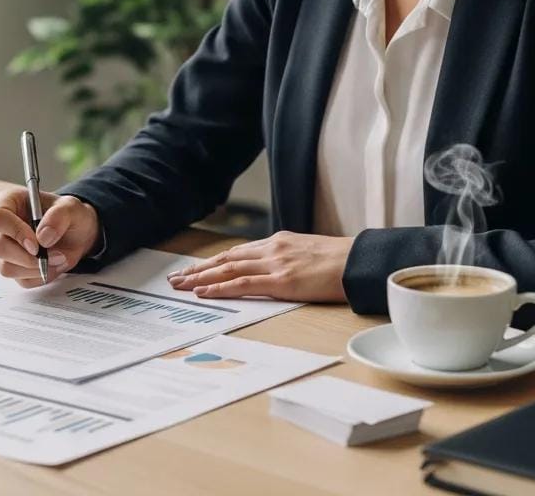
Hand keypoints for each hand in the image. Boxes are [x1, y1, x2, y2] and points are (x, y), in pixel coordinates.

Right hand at [0, 187, 100, 287]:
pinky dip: (40, 276)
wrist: (76, 234)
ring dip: (36, 268)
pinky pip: (21, 280)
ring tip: (59, 257)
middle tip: (55, 255)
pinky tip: (53, 264)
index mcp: (9, 202)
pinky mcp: (14, 267)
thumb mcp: (72, 208)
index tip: (36, 244)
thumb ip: (59, 217)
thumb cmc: (68, 215)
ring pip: (7, 268)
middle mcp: (2, 227)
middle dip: (27, 257)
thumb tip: (43, 237)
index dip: (14, 232)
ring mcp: (5, 249)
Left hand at [166, 231, 354, 301]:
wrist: (359, 261)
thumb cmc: (340, 261)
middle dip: (198, 269)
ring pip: (227, 269)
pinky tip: (203, 292)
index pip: (237, 253)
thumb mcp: (308, 253)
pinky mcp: (282, 280)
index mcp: (278, 242)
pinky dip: (220, 288)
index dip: (213, 262)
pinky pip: (243, 284)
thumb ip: (288, 259)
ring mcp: (275, 264)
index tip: (195, 270)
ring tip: (180, 286)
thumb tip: (275, 271)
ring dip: (200, 278)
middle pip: (226, 259)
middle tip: (175, 279)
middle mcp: (271, 249)